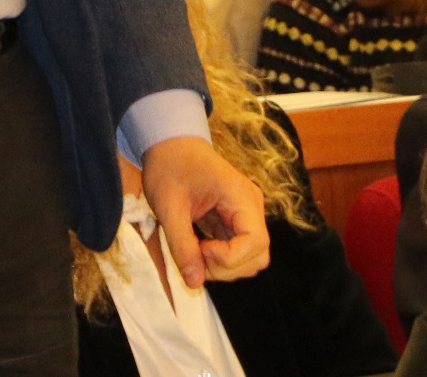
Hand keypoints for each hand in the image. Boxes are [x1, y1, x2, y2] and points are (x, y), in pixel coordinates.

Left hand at [140, 136, 269, 286]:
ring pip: (250, 258)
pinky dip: (219, 258)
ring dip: (224, 266)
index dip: (229, 258)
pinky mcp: (236, 221)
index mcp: (241, 197)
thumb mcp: (169, 206)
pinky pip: (238, 250)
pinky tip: (197, 246)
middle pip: (258, 256)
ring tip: (194, 250)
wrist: (171, 143)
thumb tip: (194, 283)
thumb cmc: (170, 166)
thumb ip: (182, 245)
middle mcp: (251, 207)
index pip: (256, 242)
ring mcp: (246, 215)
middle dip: (226, 267)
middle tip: (194, 254)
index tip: (200, 249)